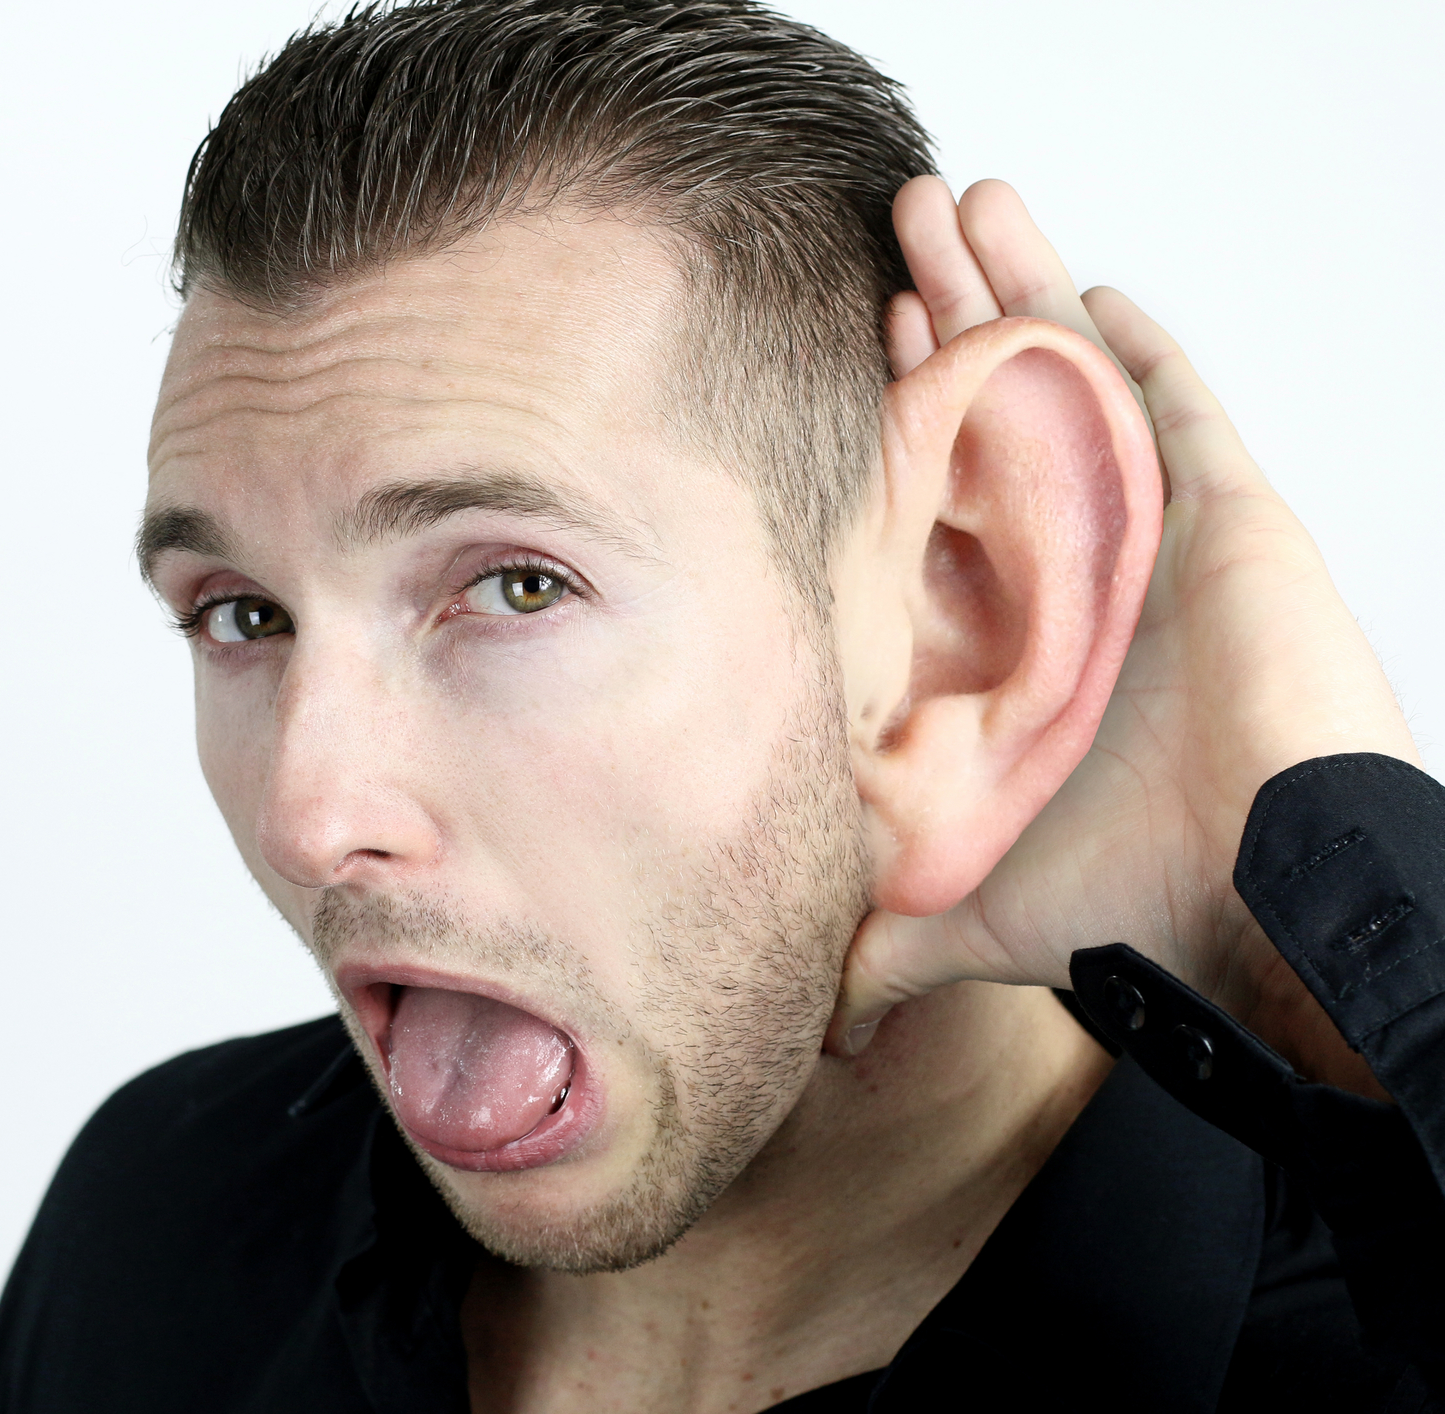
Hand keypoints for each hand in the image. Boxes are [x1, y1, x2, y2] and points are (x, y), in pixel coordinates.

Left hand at [830, 177, 1418, 1092]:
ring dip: (1022, 295)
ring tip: (961, 205)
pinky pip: (1188, 415)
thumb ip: (881, 943)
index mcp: (1015, 634)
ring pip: (1079, 387)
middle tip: (890, 234)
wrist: (1259, 903)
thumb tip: (803, 1017)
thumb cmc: (1132, 899)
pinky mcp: (1234, 529)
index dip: (893, 417)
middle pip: (1001, 413)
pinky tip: (1094, 291)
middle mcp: (1076, 575)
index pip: (939, 492)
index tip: (838, 351)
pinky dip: (1143, 353)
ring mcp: (1156, 544)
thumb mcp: (968, 905)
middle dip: (946, 317)